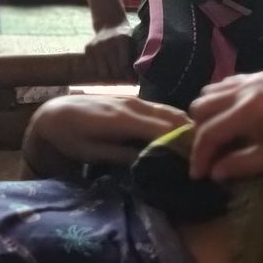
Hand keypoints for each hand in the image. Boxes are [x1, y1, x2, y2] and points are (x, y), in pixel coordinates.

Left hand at [28, 94, 188, 167]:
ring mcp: (134, 100)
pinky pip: (160, 109)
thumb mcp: (93, 153)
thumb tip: (153, 162)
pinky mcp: (132, 100)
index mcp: (123, 119)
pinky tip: (182, 134)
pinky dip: (175, 120)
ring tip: (200, 146)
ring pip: (170, 110)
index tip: (199, 162)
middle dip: (192, 134)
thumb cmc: (70, 137)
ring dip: (187, 126)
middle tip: (207, 155)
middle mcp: (133, 105)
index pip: (165, 130)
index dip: (184, 145)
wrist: (54, 114)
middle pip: (173, 117)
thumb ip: (123, 156)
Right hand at [84, 19, 136, 78]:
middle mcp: (108, 42)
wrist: (109, 22)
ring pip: (102, 72)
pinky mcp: (88, 48)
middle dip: (119, 76)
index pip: (123, 64)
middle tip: (122, 76)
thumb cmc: (125, 37)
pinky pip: (92, 68)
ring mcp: (96, 45)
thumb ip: (134, 59)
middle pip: (113, 70)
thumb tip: (134, 82)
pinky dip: (98, 70)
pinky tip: (104, 65)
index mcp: (122, 39)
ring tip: (113, 71)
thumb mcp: (132, 42)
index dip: (127, 74)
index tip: (131, 79)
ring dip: (108, 75)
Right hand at [188, 72, 262, 180]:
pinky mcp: (260, 74)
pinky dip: (222, 100)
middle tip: (210, 153)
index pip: (209, 133)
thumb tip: (215, 172)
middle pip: (201, 107)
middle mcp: (243, 89)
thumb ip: (242, 164)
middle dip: (200, 133)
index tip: (198, 175)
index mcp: (248, 110)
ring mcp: (251, 78)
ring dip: (209, 114)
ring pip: (210, 91)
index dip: (200, 156)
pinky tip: (233, 117)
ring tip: (219, 134)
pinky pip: (227, 83)